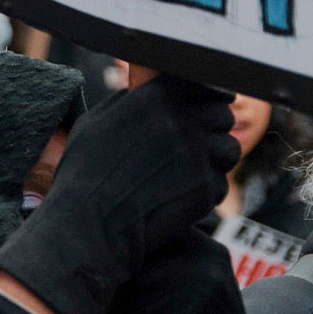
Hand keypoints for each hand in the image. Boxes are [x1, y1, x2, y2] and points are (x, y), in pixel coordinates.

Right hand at [0, 76, 237, 313]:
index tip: (207, 109)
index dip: (206, 99)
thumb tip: (145, 89)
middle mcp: (180, 119)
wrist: (85, 227)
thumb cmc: (83, 175)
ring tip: (187, 174)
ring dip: (214, 160)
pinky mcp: (205, 188)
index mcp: (154, 97)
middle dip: (213, 130)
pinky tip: (176, 199)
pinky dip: (204, 193)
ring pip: (229, 148)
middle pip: (223, 115)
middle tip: (194, 147)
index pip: (203, 86)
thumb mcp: (94, 124)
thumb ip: (127, 100)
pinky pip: (220, 183)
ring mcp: (196, 154)